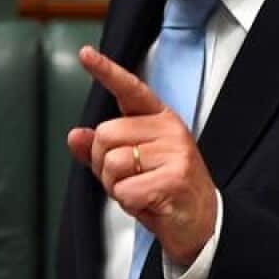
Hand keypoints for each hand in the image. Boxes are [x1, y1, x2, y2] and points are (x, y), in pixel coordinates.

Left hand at [67, 46, 217, 266]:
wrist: (202, 224)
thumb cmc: (165, 192)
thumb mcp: (131, 167)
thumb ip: (102, 150)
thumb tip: (75, 136)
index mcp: (160, 119)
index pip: (130, 89)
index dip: (106, 71)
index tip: (85, 54)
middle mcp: (170, 129)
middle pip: (106, 135)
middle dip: (105, 165)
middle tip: (130, 180)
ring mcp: (175, 152)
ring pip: (112, 164)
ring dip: (117, 187)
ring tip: (142, 191)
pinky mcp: (174, 177)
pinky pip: (124, 190)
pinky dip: (129, 204)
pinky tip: (150, 203)